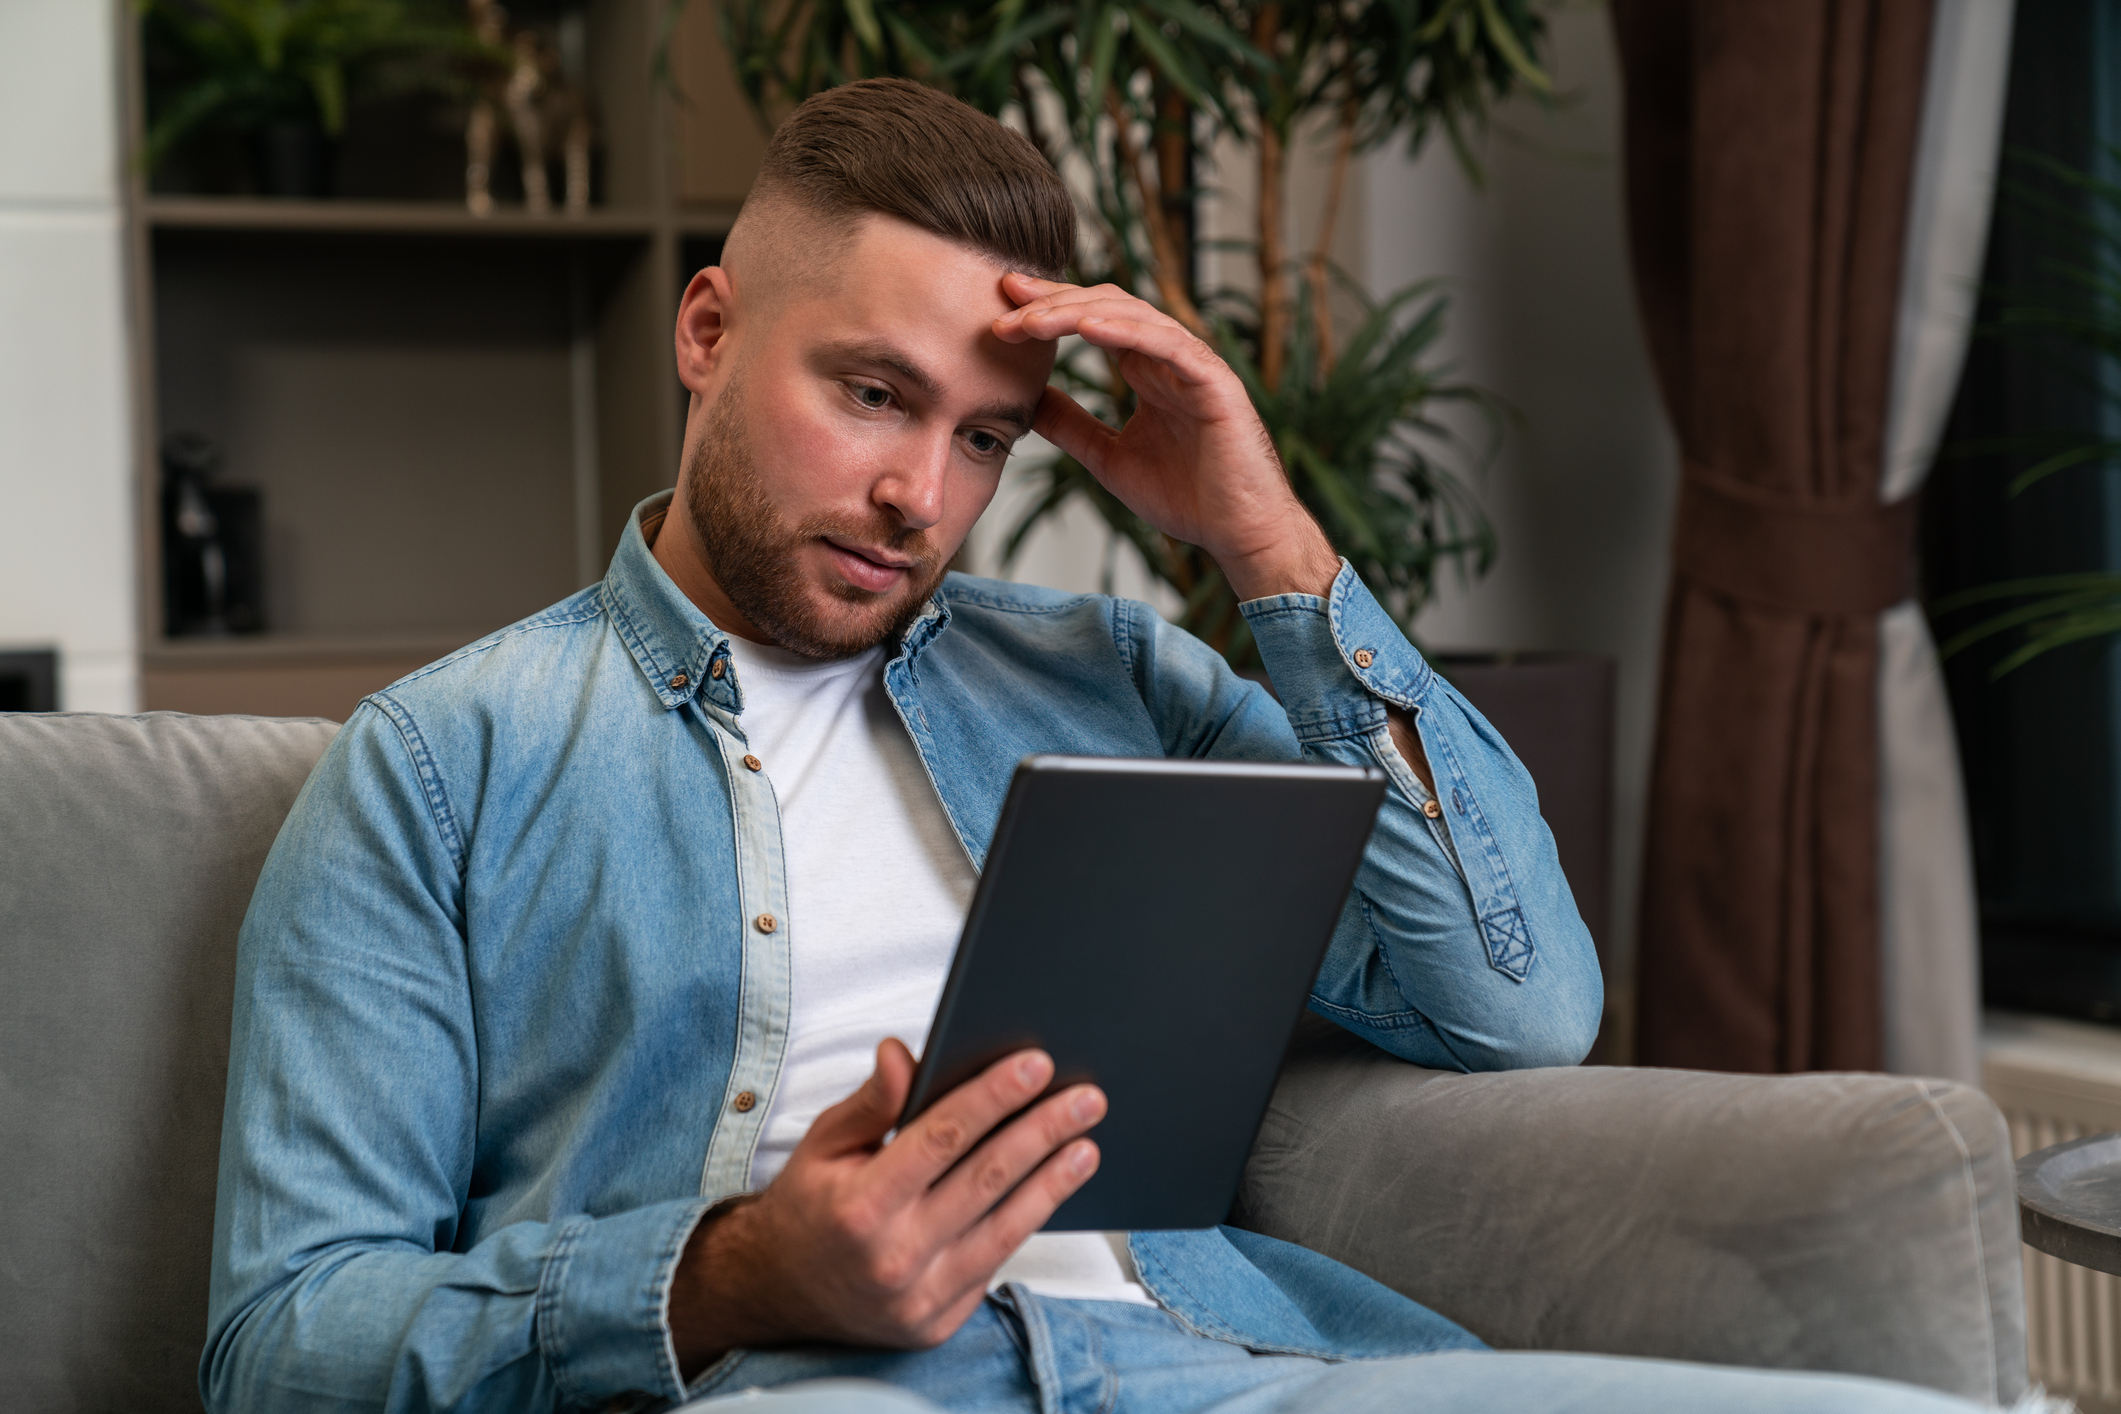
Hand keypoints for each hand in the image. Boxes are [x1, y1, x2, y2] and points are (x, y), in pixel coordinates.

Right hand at [667, 1041, 1103, 1371]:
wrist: (779, 1293)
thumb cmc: (809, 1206)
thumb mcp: (825, 1144)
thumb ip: (872, 1102)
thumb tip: (902, 1052)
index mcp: (861, 1205)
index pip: (942, 1137)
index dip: (993, 1097)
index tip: (1036, 1063)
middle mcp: (893, 1257)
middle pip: (987, 1179)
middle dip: (1043, 1131)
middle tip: (1087, 1097)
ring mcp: (920, 1297)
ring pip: (1004, 1227)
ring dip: (1054, 1181)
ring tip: (1087, 1143)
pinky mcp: (938, 1322)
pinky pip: (994, 1263)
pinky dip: (1027, 1222)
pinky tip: (1053, 1187)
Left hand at [993, 274, 1340, 600]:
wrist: (1240, 533)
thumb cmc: (1189, 499)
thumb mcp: (1108, 458)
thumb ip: (1072, 426)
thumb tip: (1027, 400)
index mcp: (1148, 370)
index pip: (1094, 320)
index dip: (1049, 308)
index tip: (1003, 305)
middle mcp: (1170, 358)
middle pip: (1107, 305)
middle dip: (1054, 300)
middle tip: (1005, 299)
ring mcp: (1194, 365)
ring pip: (1132, 316)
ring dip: (1077, 313)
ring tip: (1031, 320)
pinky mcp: (1215, 381)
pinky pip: (1168, 344)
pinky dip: (1126, 331)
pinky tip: (1086, 328)